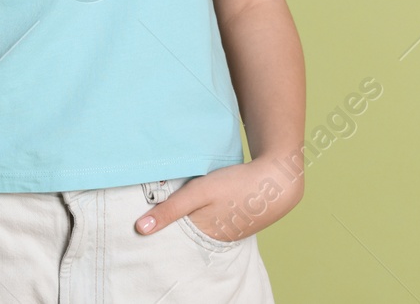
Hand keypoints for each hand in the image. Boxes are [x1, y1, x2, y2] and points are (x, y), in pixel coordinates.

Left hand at [134, 157, 304, 241]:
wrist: (278, 180)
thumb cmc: (237, 184)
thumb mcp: (199, 192)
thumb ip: (170, 209)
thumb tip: (140, 229)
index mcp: (203, 234)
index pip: (174, 237)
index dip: (162, 229)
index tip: (147, 222)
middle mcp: (216, 239)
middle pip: (188, 234)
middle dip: (177, 226)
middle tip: (167, 210)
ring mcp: (230, 232)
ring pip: (203, 228)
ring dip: (194, 219)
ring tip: (188, 206)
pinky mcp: (240, 223)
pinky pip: (218, 223)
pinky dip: (210, 216)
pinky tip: (211, 205)